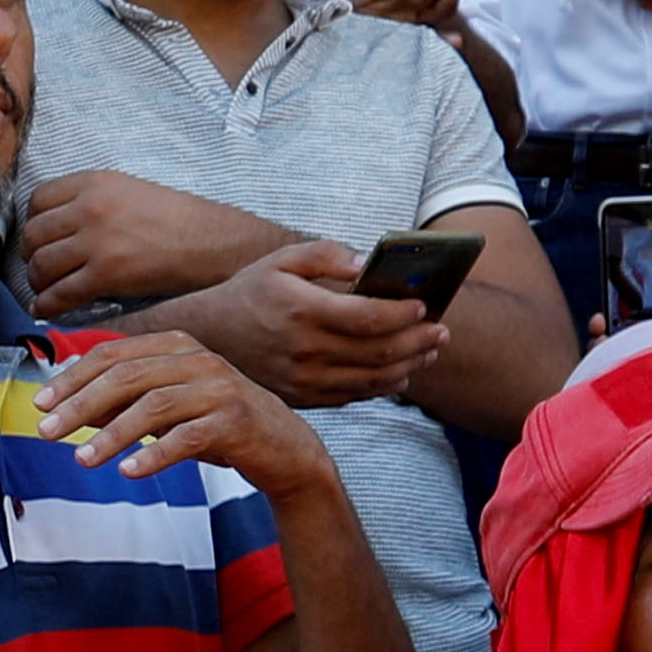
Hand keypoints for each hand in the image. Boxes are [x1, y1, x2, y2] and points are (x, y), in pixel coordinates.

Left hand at [18, 168, 282, 314]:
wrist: (212, 243)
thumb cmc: (176, 220)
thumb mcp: (129, 192)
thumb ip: (91, 201)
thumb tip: (56, 226)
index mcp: (94, 181)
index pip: (37, 200)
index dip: (34, 224)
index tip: (40, 240)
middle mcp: (89, 206)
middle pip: (34, 234)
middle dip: (31, 257)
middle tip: (40, 270)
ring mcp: (96, 240)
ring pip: (41, 266)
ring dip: (38, 283)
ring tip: (46, 291)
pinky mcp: (105, 274)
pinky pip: (59, 294)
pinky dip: (47, 306)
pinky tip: (49, 311)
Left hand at [38, 327, 332, 503]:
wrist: (286, 451)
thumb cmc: (220, 426)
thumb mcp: (171, 406)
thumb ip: (128, 400)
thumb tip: (71, 407)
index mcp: (176, 346)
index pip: (113, 354)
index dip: (72, 377)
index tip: (39, 403)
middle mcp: (197, 360)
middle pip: (125, 376)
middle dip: (79, 404)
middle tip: (46, 431)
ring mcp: (218, 388)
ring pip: (152, 406)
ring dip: (110, 434)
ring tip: (81, 459)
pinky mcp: (235, 421)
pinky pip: (186, 438)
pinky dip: (153, 455)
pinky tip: (128, 472)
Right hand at [162, 245, 448, 410]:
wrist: (209, 336)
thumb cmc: (251, 291)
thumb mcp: (282, 260)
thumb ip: (326, 254)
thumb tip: (367, 264)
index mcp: (302, 311)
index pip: (369, 317)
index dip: (403, 313)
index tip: (424, 305)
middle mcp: (305, 350)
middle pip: (379, 352)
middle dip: (418, 342)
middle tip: (442, 331)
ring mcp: (304, 380)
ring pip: (372, 380)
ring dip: (409, 366)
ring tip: (429, 351)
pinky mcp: (303, 398)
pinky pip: (354, 396)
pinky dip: (383, 387)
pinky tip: (400, 373)